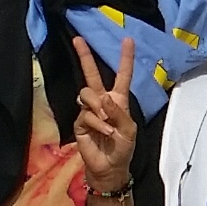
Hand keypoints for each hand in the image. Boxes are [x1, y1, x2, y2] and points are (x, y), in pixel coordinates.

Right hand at [73, 36, 138, 192]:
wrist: (110, 167)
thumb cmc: (123, 148)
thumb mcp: (128, 129)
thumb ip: (117, 112)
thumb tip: (102, 98)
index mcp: (118, 99)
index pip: (122, 75)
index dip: (125, 58)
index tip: (128, 39)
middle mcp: (102, 101)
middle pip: (92, 74)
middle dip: (85, 56)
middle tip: (78, 39)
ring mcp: (89, 110)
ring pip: (87, 94)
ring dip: (99, 107)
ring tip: (108, 123)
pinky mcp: (79, 122)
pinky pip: (86, 114)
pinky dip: (97, 123)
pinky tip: (105, 132)